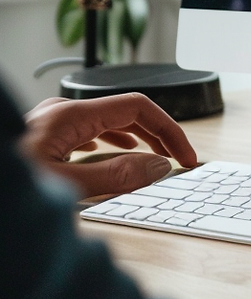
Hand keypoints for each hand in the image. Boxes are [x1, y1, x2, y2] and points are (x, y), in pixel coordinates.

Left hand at [20, 93, 197, 197]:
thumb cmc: (7, 191)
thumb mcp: (64, 189)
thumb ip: (114, 177)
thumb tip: (156, 167)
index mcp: (70, 115)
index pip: (138, 107)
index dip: (169, 130)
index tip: (185, 156)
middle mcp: (62, 112)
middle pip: (126, 111)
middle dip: (157, 134)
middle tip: (178, 161)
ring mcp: (51, 122)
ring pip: (108, 120)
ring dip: (136, 138)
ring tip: (154, 158)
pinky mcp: (44, 136)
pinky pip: (91, 130)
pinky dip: (113, 141)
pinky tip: (116, 153)